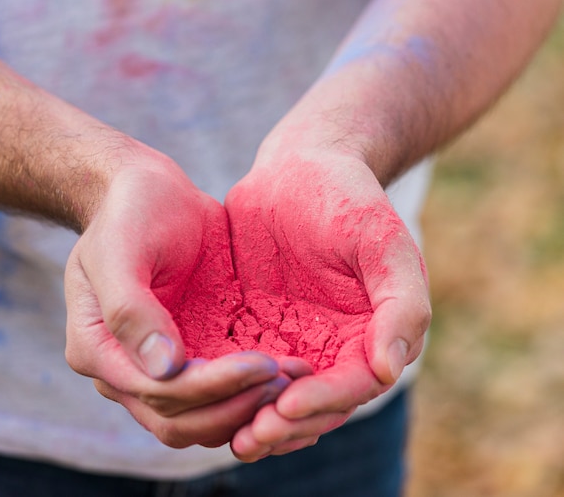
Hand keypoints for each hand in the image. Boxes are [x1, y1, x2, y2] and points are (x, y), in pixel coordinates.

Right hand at [64, 154, 290, 447]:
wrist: (150, 194)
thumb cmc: (129, 212)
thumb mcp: (120, 248)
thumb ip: (130, 309)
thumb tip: (163, 369)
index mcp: (97, 349)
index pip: (158, 393)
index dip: (211, 387)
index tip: (262, 364)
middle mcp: (126, 369)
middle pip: (180, 420)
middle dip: (236, 405)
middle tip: (287, 380)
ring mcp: (161, 365)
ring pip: (203, 418)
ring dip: (249, 407)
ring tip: (297, 380)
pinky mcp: (192, 351)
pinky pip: (222, 391)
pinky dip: (252, 392)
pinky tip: (288, 377)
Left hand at [225, 150, 430, 459]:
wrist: (298, 165)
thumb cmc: (346, 195)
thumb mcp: (381, 237)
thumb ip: (401, 300)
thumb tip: (391, 368)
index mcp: (374, 330)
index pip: (354, 384)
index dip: (323, 402)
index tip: (285, 409)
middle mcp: (337, 343)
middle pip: (315, 403)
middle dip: (285, 425)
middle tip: (248, 438)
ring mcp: (295, 336)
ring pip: (278, 394)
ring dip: (256, 418)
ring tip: (229, 434)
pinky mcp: (258, 324)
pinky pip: (244, 365)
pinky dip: (230, 388)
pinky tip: (203, 395)